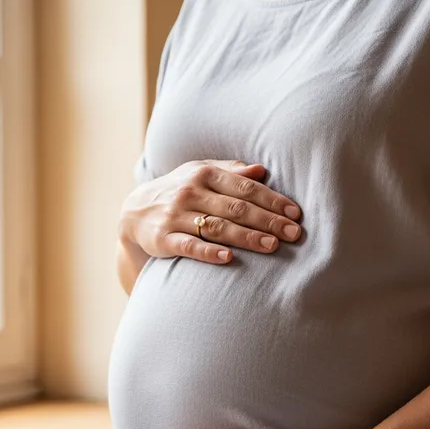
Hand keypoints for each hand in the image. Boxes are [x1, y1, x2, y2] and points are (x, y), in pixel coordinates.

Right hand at [120, 160, 302, 264]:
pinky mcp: (164, 239)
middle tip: (294, 233)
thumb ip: (231, 172)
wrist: (134, 211)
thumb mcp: (201, 173)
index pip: (245, 187)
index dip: (272, 200)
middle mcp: (191, 192)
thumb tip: (262, 170)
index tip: (295, 214)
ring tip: (272, 246)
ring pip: (217, 227)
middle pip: (236, 208)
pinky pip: (189, 246)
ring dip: (247, 237)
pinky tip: (228, 257)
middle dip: (267, 221)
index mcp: (205, 174)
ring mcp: (176, 215)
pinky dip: (209, 252)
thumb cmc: (179, 190)